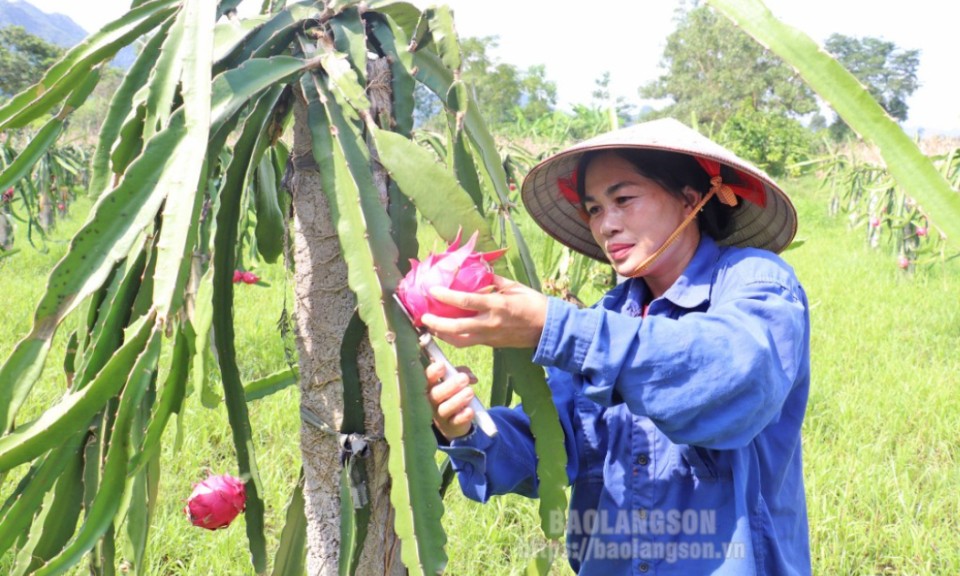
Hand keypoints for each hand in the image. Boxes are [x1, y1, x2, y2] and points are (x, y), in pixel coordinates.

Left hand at [420, 275, 547, 348]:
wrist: (548, 329)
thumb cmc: (533, 304)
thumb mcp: (514, 286)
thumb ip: (494, 280)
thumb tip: (478, 270)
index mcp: (497, 305)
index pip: (466, 301)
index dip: (446, 296)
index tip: (432, 290)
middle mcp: (490, 323)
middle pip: (456, 327)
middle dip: (436, 324)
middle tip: (423, 317)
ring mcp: (490, 337)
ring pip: (460, 340)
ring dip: (442, 334)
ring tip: (430, 327)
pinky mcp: (491, 345)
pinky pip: (468, 342)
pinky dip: (455, 338)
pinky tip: (446, 332)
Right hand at [425, 361, 477, 439]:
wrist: (451, 421)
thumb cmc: (450, 394)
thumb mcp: (453, 380)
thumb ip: (461, 373)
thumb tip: (471, 377)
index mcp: (429, 386)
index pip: (426, 378)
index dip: (432, 372)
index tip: (442, 365)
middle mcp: (431, 401)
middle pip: (435, 394)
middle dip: (450, 385)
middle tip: (463, 378)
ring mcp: (440, 415)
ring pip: (445, 409)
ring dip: (458, 400)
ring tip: (470, 392)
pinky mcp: (451, 426)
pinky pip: (455, 422)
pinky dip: (463, 416)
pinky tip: (470, 410)